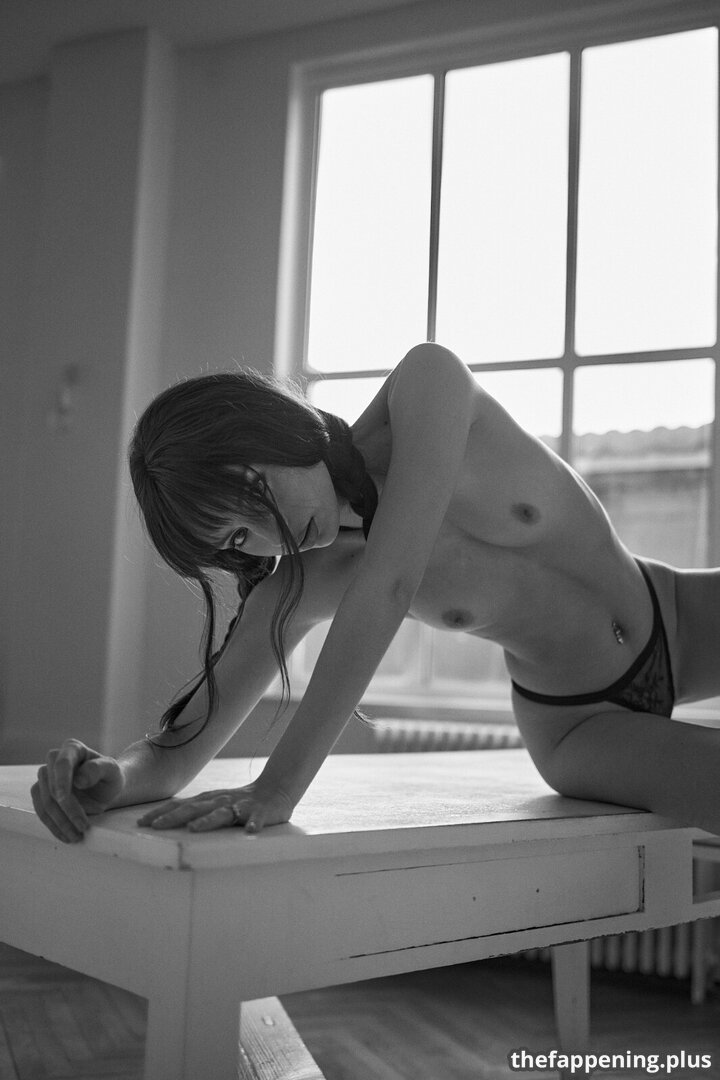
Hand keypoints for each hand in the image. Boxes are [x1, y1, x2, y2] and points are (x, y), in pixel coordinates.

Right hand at [31, 739, 124, 843]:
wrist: (106, 789)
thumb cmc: (110, 777)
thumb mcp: (113, 771)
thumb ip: (98, 769)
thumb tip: (78, 779)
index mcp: (72, 748)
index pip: (62, 763)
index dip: (61, 781)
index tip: (63, 799)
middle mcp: (54, 759)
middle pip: (52, 787)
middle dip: (66, 810)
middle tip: (84, 827)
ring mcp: (45, 777)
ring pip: (44, 801)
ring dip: (59, 822)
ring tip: (77, 836)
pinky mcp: (41, 793)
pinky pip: (41, 811)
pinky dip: (53, 826)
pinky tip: (66, 835)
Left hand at [137, 779, 294, 834]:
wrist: (276, 789)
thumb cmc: (239, 802)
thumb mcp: (214, 804)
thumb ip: (194, 811)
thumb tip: (164, 822)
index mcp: (207, 800)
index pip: (179, 805)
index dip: (161, 813)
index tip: (141, 822)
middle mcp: (220, 801)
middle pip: (194, 808)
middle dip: (174, 817)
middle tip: (156, 826)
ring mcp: (240, 806)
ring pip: (221, 813)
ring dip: (207, 821)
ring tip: (194, 828)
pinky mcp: (260, 812)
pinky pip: (257, 819)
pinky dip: (253, 824)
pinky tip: (250, 830)